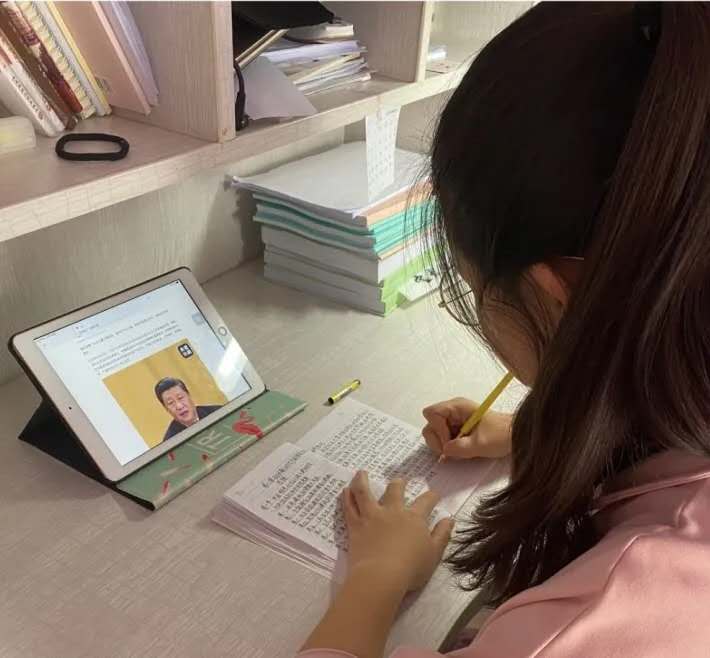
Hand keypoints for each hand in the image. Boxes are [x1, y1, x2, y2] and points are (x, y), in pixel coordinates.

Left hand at [342, 471, 453, 591]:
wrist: (381, 576)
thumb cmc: (411, 568)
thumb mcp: (434, 554)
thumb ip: (442, 534)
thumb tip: (449, 518)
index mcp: (414, 518)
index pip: (426, 501)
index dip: (431, 496)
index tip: (434, 494)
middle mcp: (393, 511)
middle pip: (395, 490)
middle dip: (398, 484)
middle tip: (399, 481)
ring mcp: (372, 516)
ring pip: (365, 492)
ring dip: (362, 480)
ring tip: (361, 473)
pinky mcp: (356, 525)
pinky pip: (349, 507)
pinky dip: (346, 496)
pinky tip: (345, 490)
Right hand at [422, 397, 512, 459]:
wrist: (516, 436)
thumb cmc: (502, 435)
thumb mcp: (481, 444)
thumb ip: (459, 448)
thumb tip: (444, 452)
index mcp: (457, 406)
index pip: (432, 414)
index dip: (437, 430)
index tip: (450, 442)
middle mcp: (453, 411)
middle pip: (430, 424)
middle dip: (438, 440)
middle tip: (451, 451)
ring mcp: (454, 420)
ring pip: (435, 433)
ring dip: (443, 445)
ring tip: (458, 451)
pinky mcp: (457, 430)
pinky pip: (444, 438)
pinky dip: (449, 447)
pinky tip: (461, 451)